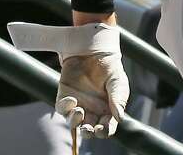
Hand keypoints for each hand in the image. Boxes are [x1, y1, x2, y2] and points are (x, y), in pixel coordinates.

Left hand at [8, 21, 129, 138]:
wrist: (94, 51)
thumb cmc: (109, 67)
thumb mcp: (118, 82)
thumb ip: (118, 99)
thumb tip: (119, 118)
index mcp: (107, 110)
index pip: (106, 127)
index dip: (104, 131)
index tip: (102, 128)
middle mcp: (92, 111)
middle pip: (89, 129)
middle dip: (88, 132)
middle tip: (88, 128)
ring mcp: (78, 105)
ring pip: (74, 122)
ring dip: (76, 122)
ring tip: (80, 112)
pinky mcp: (65, 98)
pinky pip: (63, 109)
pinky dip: (66, 108)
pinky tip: (72, 100)